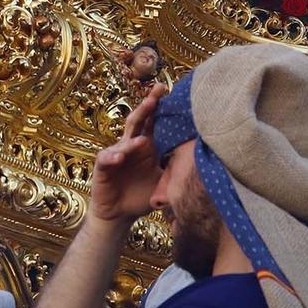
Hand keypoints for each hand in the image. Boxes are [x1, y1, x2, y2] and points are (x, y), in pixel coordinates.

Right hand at [89, 85, 164, 227]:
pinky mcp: (103, 166)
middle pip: (139, 121)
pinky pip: (107, 158)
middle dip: (147, 107)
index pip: (154, 123)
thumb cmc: (141, 195)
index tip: (171, 92)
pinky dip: (113, 156)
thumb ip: (177, 170)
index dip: (161, 109)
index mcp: (147, 147)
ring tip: (143, 139)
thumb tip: (204, 162)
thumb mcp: (163, 181)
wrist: (119, 215)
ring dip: (133, 138)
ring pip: (125, 139)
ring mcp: (116, 154)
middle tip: (157, 92)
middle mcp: (132, 146)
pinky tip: (119, 157)